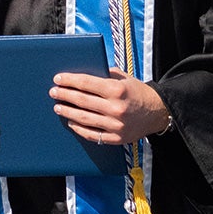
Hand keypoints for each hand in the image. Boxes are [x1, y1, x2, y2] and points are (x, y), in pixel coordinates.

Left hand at [50, 68, 169, 145]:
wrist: (158, 112)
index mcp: (117, 89)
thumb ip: (106, 74)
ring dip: (68, 111)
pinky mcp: (116, 138)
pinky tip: (71, 121)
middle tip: (53, 92)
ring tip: (58, 106)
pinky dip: (79, 128)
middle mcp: (116, 107)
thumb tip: (84, 74)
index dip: (70, 80)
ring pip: (84, 118)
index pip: (87, 83)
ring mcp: (115, 125)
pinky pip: (92, 134)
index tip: (58, 79)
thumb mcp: (125, 78)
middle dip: (65, 95)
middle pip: (82, 100)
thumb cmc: (139, 92)